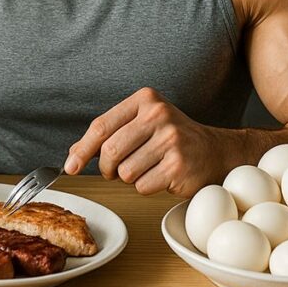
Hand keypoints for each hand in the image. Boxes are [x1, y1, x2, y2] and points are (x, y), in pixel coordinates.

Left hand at [64, 87, 223, 196]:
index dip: (82, 150)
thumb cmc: (174, 138)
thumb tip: (73, 154)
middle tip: (116, 170)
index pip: (101, 126)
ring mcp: (170, 140)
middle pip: (110, 151)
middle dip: (107, 168)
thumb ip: (110, 134)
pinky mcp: (178, 165)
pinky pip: (142, 186)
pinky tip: (162, 176)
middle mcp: (158, 115)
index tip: (71, 166)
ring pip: (125, 172)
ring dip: (130, 178)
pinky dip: (147, 187)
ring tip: (149, 167)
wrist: (216, 152)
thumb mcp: (142, 124)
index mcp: (145, 100)